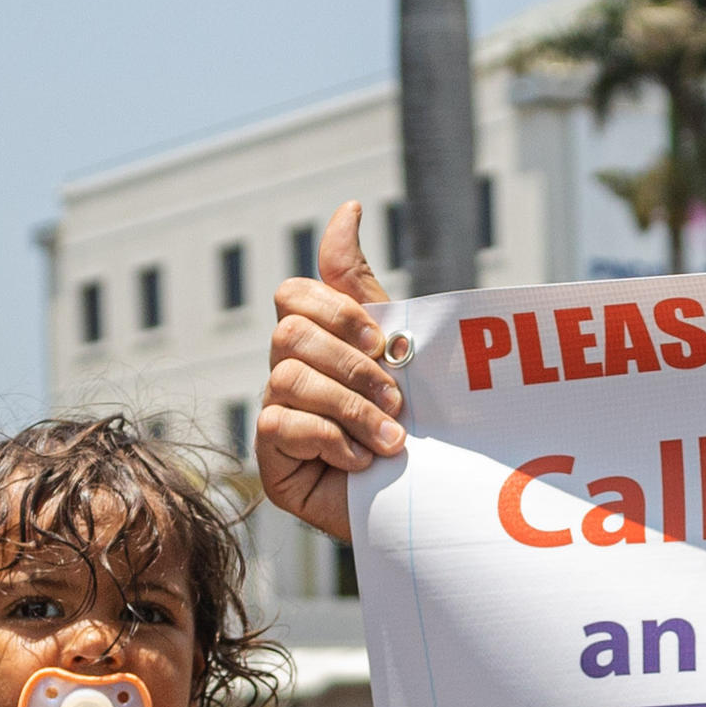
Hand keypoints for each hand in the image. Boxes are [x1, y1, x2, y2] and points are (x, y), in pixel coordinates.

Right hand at [254, 205, 405, 540]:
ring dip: (351, 408)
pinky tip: (362, 463)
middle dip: (353, 365)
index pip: (294, 295)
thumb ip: (361, 283)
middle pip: (289, 332)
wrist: (432, 500)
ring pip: (287, 379)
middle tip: (398, 400)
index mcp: (319, 342)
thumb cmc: (420, 424)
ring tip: (391, 440)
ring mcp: (278, 417)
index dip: (333, 308)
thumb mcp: (398, 347)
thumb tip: (347, 206)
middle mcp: (290, 374)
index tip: (380, 338)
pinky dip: (330, 440)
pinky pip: (281, 425)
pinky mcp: (273, 462)